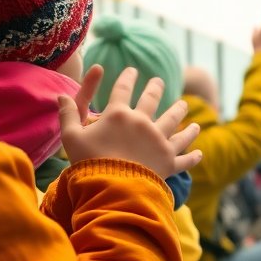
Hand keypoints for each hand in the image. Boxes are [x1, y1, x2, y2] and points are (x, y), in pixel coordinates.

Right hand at [60, 65, 203, 178]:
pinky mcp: (169, 162)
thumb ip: (67, 115)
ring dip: (181, 113)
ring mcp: (159, 141)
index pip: (123, 89)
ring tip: (184, 107)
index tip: (132, 71)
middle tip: (159, 82)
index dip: (127, 77)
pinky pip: (185, 158)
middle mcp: (143, 123)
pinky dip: (193, 156)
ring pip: (174, 122)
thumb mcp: (71, 138)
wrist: (113, 189)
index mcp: (119, 114)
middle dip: (155, 88)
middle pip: (153, 100)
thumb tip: (60, 95)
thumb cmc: (89, 163)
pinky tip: (199, 152)